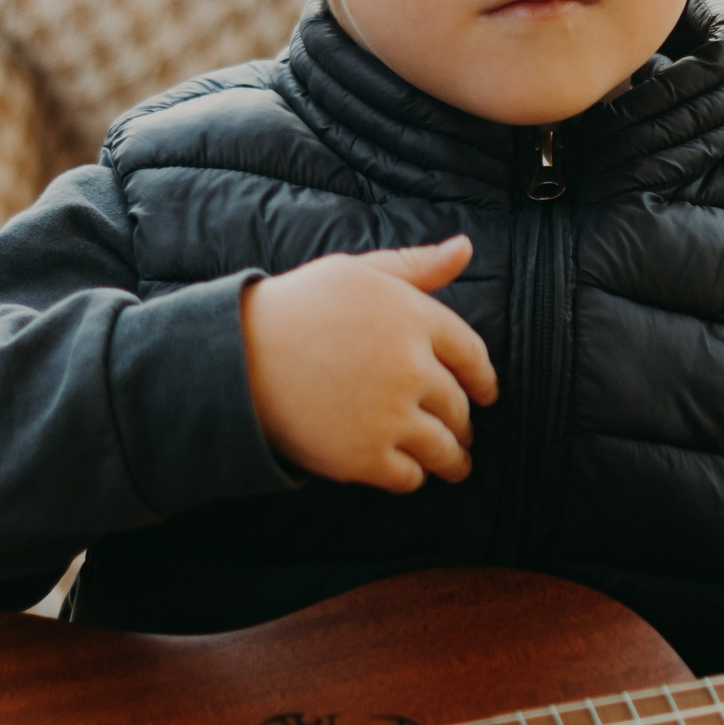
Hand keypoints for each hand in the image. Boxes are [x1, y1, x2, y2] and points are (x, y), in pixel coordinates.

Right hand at [240, 237, 498, 492]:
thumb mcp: (358, 272)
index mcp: (414, 318)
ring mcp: (390, 416)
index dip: (484, 380)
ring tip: (454, 464)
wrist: (236, 358)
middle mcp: (411, 368)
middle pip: (459, 406)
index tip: (487, 394)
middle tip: (463, 431)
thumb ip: (416, 267)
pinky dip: (415, 476)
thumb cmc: (297, 307)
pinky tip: (411, 472)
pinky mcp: (364, 457)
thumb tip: (465, 248)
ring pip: (445, 448)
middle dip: (464, 422)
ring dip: (453, 459)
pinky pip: (409, 477)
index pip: (474, 356)